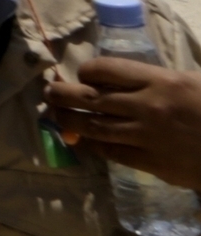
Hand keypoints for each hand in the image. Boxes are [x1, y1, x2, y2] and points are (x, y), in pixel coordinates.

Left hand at [46, 52, 200, 189]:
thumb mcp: (194, 82)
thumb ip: (160, 78)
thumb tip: (128, 75)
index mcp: (162, 81)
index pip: (105, 71)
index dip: (86, 72)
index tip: (82, 76)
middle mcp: (149, 107)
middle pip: (90, 99)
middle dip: (62, 95)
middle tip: (50, 93)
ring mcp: (149, 137)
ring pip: (95, 128)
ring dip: (69, 121)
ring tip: (56, 116)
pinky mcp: (154, 164)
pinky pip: (113, 154)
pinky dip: (94, 147)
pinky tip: (83, 142)